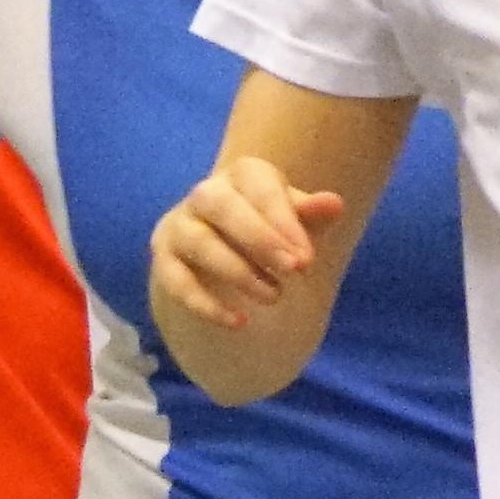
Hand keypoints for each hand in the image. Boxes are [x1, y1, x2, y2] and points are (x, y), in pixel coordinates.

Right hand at [150, 158, 338, 335]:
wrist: (227, 248)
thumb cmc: (269, 229)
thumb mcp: (294, 222)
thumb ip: (311, 214)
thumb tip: (334, 204)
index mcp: (242, 175)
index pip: (259, 188)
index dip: (283, 221)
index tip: (307, 258)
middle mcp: (205, 194)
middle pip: (221, 206)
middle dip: (260, 239)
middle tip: (294, 270)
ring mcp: (179, 225)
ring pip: (199, 242)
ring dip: (238, 271)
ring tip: (274, 296)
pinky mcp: (164, 259)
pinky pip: (175, 281)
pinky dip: (205, 304)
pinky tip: (238, 322)